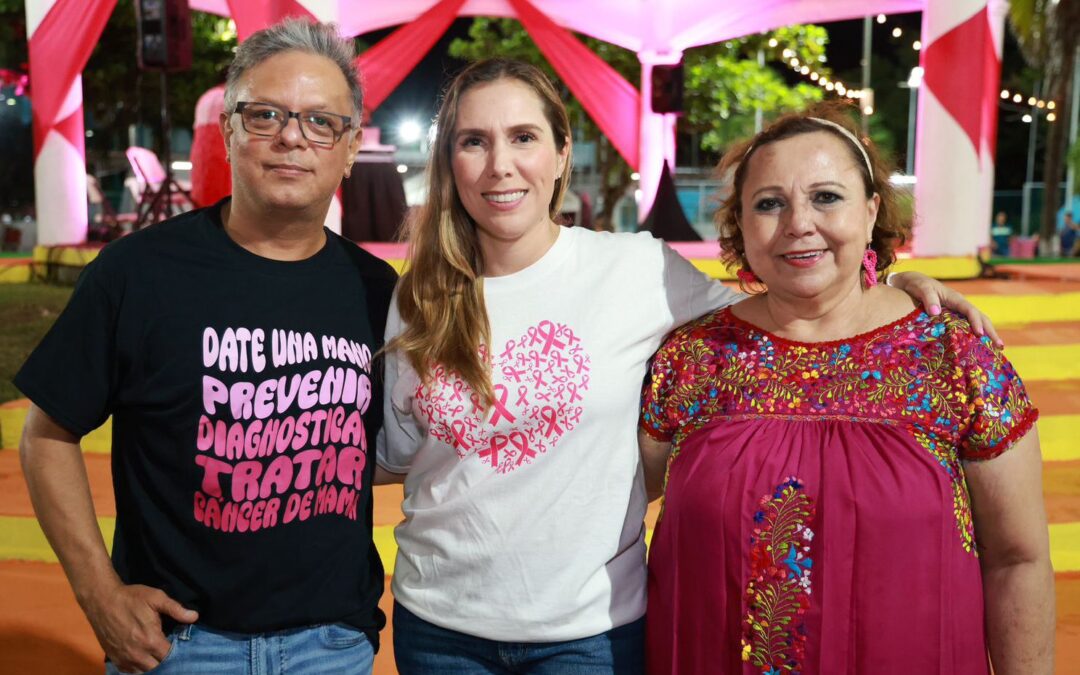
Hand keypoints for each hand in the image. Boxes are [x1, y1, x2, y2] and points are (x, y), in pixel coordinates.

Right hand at [83, 582, 197, 672]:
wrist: (102, 600)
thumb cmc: (131, 597)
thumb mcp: (156, 597)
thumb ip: (176, 609)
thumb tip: (194, 617)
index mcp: (151, 640)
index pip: (171, 656)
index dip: (178, 652)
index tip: (180, 645)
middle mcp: (138, 654)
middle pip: (159, 667)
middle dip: (166, 660)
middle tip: (169, 649)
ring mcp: (124, 658)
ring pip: (145, 671)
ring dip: (153, 665)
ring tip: (157, 654)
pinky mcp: (114, 658)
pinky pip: (130, 671)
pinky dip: (138, 668)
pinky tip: (144, 658)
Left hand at [888, 271, 1002, 345]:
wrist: (909, 282)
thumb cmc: (916, 284)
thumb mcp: (921, 288)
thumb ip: (928, 298)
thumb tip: (936, 311)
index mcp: (955, 298)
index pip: (970, 310)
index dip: (976, 322)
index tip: (980, 335)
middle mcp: (960, 305)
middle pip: (980, 317)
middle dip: (990, 331)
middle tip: (1000, 346)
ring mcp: (957, 312)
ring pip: (977, 322)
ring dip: (987, 335)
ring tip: (996, 350)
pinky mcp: (952, 318)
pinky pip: (966, 327)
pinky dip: (974, 337)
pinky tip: (977, 349)